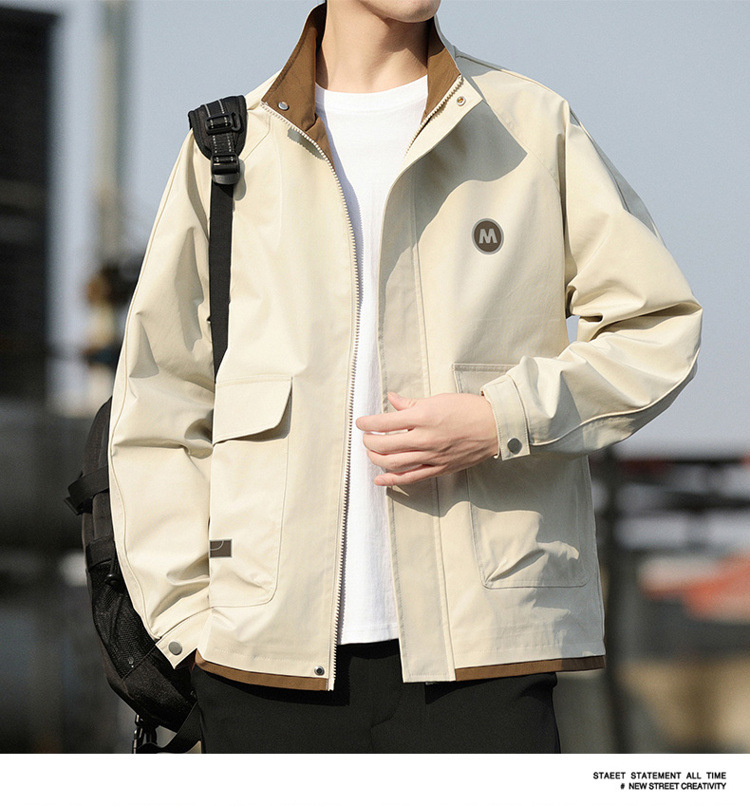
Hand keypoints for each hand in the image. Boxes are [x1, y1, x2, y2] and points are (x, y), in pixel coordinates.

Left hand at [355, 390, 498, 486]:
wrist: (494, 426)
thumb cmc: (468, 409)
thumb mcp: (438, 399)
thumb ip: (411, 403)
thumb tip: (392, 399)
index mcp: (423, 417)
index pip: (385, 422)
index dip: (368, 423)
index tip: (361, 422)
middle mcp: (424, 438)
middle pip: (385, 445)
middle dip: (369, 442)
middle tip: (366, 437)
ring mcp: (431, 456)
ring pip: (394, 463)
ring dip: (376, 459)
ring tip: (371, 453)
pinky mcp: (438, 468)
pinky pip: (411, 477)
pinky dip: (392, 479)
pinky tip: (380, 479)